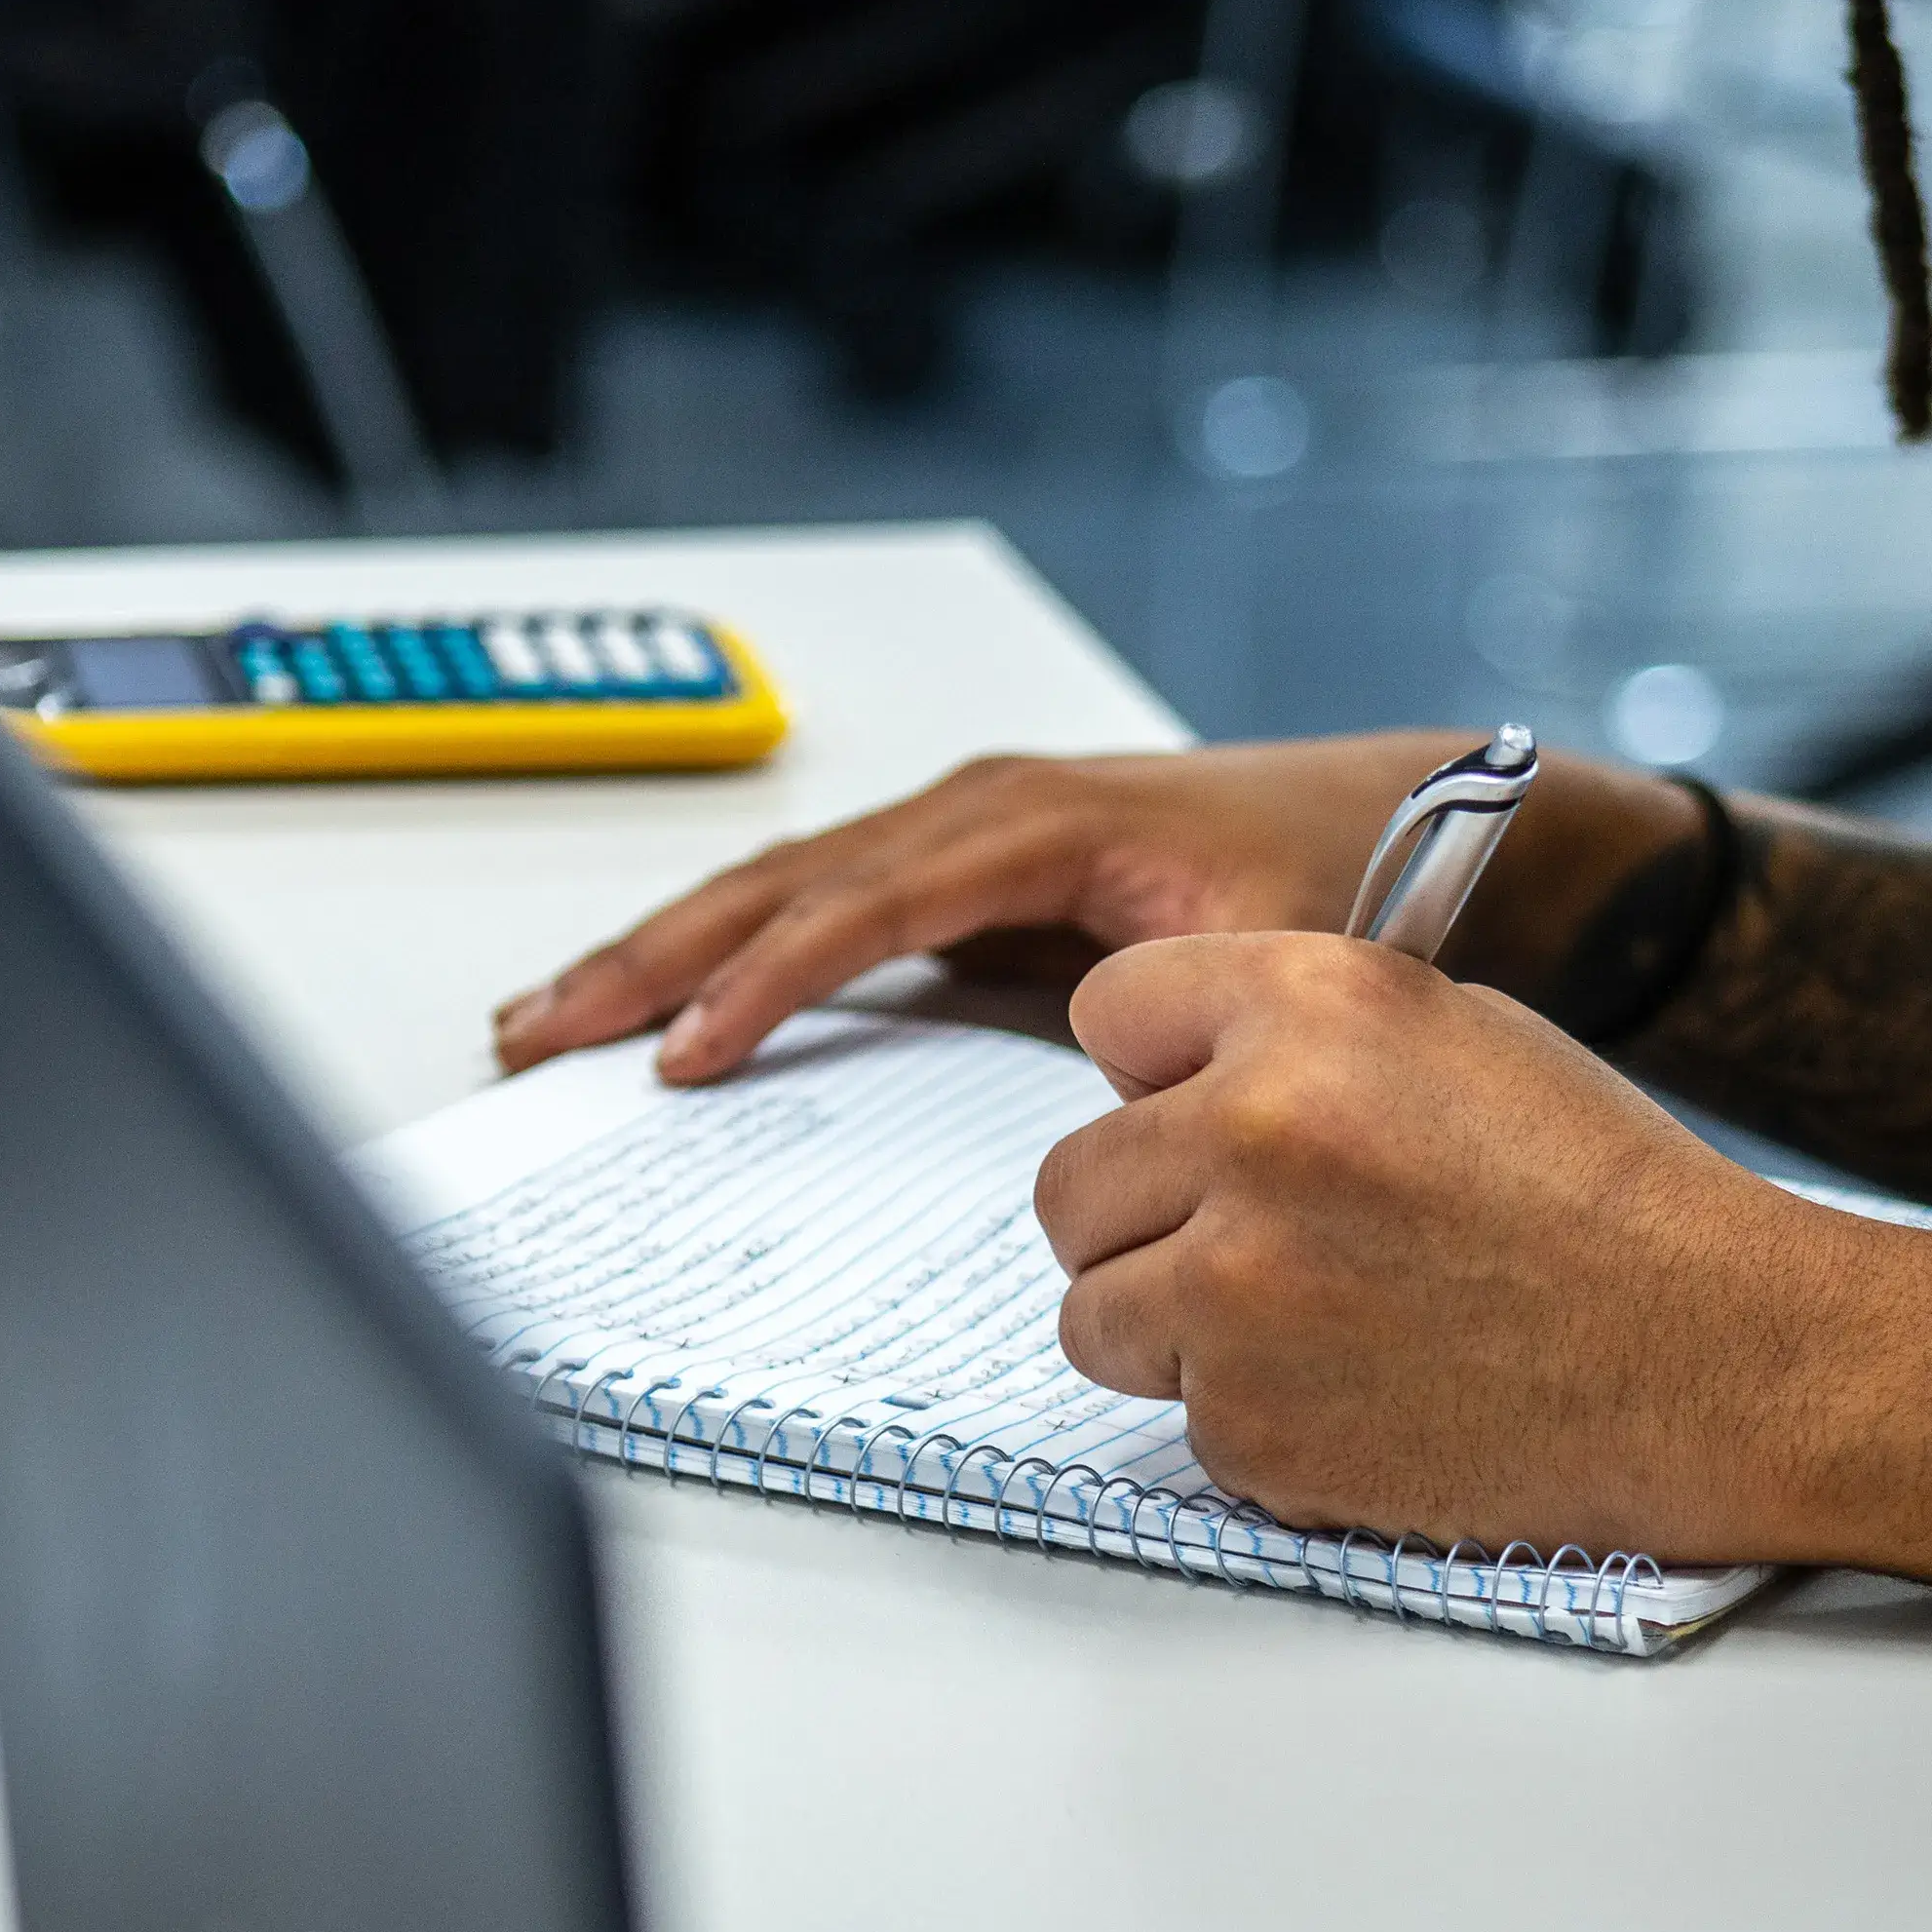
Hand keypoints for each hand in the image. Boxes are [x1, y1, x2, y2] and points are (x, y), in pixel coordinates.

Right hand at [493, 735, 1695, 1083]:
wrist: (1395, 815)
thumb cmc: (1335, 874)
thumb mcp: (1260, 952)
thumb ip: (1160, 1021)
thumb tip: (1077, 1116)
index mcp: (1032, 825)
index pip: (855, 907)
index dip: (760, 983)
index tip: (679, 1055)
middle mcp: (977, 815)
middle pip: (775, 885)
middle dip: (647, 957)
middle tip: (535, 1032)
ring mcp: (963, 838)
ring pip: (778, 889)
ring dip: (661, 950)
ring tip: (552, 1014)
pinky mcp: (966, 876)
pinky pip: (822, 907)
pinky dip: (734, 952)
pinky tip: (674, 1004)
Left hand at [1033, 930, 1840, 1560]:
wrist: (1718, 1360)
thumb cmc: (1601, 1195)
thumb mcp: (1452, 1032)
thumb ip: (1291, 1033)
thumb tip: (1159, 1073)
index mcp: (1311, 1002)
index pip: (1108, 1009)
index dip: (1154, 1068)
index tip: (1189, 1104)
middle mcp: (1254, 1128)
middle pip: (1071, 1181)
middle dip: (1143, 1212)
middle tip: (1244, 1237)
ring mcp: (1237, 1288)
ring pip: (1093, 1310)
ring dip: (1172, 1321)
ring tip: (1306, 1316)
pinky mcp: (1248, 1421)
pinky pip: (1175, 1413)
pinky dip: (1247, 1411)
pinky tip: (1358, 1386)